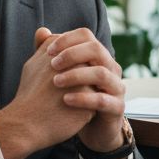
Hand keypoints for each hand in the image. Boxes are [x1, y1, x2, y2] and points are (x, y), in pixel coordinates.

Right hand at [0, 27, 98, 158]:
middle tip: (58, 94)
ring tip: (65, 102)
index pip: (78, 55)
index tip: (53, 82)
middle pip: (88, 69)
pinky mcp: (92, 99)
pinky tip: (73, 113)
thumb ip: (43, 46)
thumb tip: (45, 29)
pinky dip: (87, 108)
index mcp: (62, 51)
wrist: (25, 124)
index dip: (69, 71)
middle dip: (79, 81)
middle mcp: (77, 62)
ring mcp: (85, 80)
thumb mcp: (32, 65)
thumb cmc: (29, 95)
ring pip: (94, 84)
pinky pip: (96, 102)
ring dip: (85, 93)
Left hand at [44, 28, 127, 156]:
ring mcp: (116, 87)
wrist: (95, 127)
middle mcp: (111, 68)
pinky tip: (66, 100)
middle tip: (52, 64)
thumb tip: (42, 31)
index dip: (67, 39)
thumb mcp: (66, 74)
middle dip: (72, 54)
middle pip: (97, 49)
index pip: (87, 36)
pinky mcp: (117, 108)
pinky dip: (83, 98)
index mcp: (99, 57)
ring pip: (101, 73)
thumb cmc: (78, 96)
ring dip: (76, 75)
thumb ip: (54, 54)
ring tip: (56, 82)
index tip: (48, 50)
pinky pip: (102, 100)